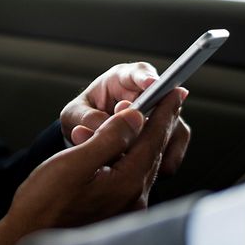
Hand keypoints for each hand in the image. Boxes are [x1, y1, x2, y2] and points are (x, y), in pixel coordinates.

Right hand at [0, 89, 183, 244]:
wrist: (28, 237)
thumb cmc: (44, 202)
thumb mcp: (73, 163)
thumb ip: (108, 138)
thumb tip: (135, 117)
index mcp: (126, 182)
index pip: (152, 139)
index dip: (163, 113)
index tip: (174, 92)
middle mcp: (134, 198)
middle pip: (153, 152)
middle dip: (161, 124)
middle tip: (170, 100)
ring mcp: (126, 209)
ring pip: (144, 165)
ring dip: (147, 140)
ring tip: (150, 119)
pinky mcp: (116, 213)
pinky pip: (134, 178)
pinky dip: (135, 157)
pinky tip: (128, 151)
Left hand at [61, 61, 190, 174]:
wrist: (86, 138)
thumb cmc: (81, 119)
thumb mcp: (74, 115)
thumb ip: (85, 117)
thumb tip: (102, 125)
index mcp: (122, 80)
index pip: (138, 73)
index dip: (145, 78)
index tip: (149, 84)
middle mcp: (147, 96)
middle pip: (163, 103)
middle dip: (149, 122)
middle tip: (131, 137)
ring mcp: (160, 117)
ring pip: (171, 130)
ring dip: (152, 146)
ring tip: (127, 158)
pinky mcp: (166, 140)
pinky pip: (170, 153)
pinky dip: (156, 164)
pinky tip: (138, 172)